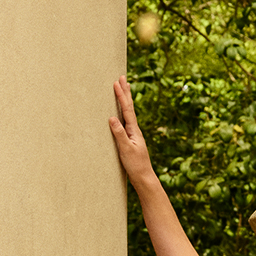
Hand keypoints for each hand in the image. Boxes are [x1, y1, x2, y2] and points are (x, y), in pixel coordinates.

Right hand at [109, 76, 156, 190]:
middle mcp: (135, 130)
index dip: (121, 95)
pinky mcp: (130, 139)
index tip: (117, 82)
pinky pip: (126, 121)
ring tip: (125, 88)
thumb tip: (111, 118)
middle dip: (125, 92)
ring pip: (129, 113)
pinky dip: (124, 111)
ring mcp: (133, 134)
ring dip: (126, 99)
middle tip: (122, 78)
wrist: (143, 177)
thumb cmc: (135, 165)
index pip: (127, 109)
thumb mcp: (125, 149)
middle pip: (129, 107)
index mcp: (134, 130)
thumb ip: (119, 134)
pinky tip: (123, 112)